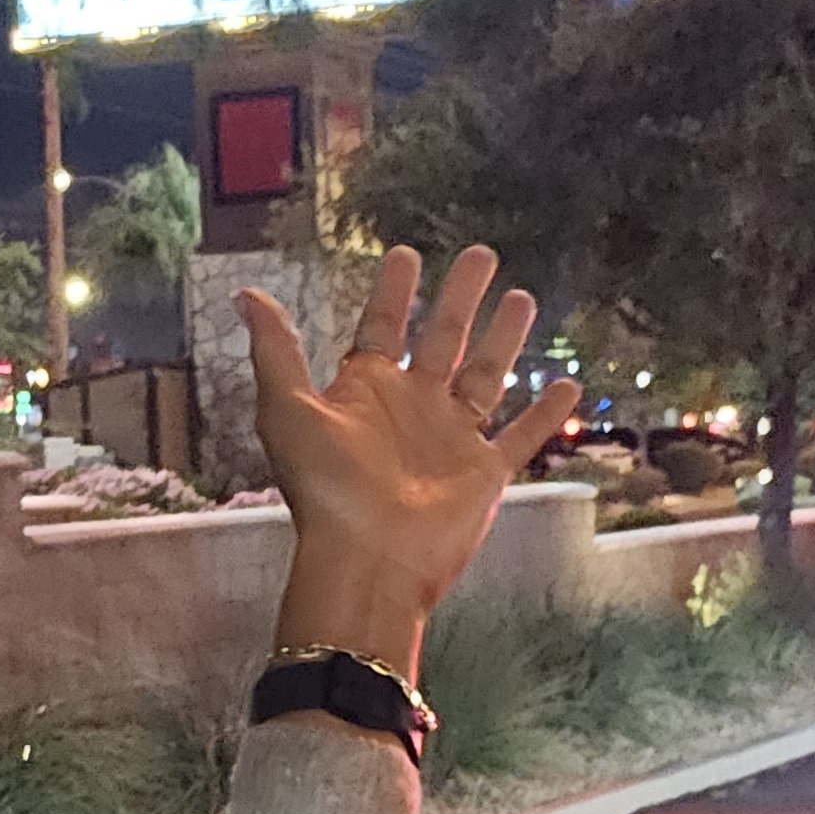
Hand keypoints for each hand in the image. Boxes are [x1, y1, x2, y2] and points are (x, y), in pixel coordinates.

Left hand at [238, 245, 581, 681]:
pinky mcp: (485, 473)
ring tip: (522, 296)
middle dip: (460, 298)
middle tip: (481, 254)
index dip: (394, 292)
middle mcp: (412, 408)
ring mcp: (451, 440)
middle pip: (442, 339)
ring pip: (487, 376)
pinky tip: (570, 383)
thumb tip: (244, 293)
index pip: (383, 326)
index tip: (406, 254)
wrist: (368, 560)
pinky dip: (546, 413)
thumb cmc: (325, 488)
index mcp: (365, 391)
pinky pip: (522, 436)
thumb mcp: (289, 410)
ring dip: (504, 338)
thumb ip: (276, 351)